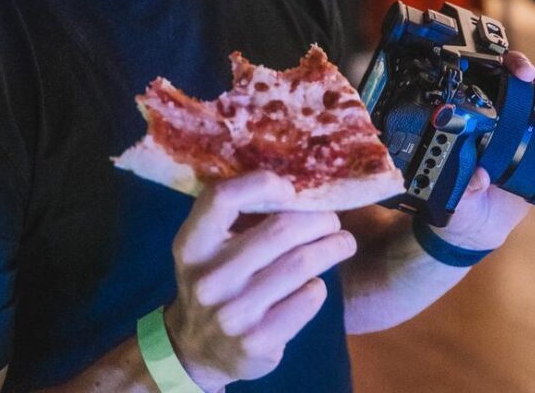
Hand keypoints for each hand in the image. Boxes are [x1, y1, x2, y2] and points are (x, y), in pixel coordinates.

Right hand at [164, 172, 355, 391]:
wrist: (196, 350)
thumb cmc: (213, 279)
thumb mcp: (207, 245)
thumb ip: (237, 214)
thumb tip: (297, 183)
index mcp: (192, 244)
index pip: (223, 197)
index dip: (263, 185)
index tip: (290, 189)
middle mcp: (209, 278)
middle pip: (280, 230)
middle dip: (317, 220)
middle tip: (332, 219)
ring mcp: (233, 313)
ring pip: (301, 263)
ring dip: (331, 248)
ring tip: (343, 243)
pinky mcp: (258, 341)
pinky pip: (307, 299)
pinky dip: (318, 286)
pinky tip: (317, 283)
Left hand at [438, 52, 534, 252]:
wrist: (482, 227)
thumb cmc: (462, 205)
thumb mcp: (457, 198)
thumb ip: (464, 188)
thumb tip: (478, 175)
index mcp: (473, 123)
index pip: (483, 83)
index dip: (494, 70)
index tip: (506, 73)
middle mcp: (498, 118)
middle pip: (514, 79)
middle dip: (526, 67)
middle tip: (532, 76)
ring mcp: (524, 128)